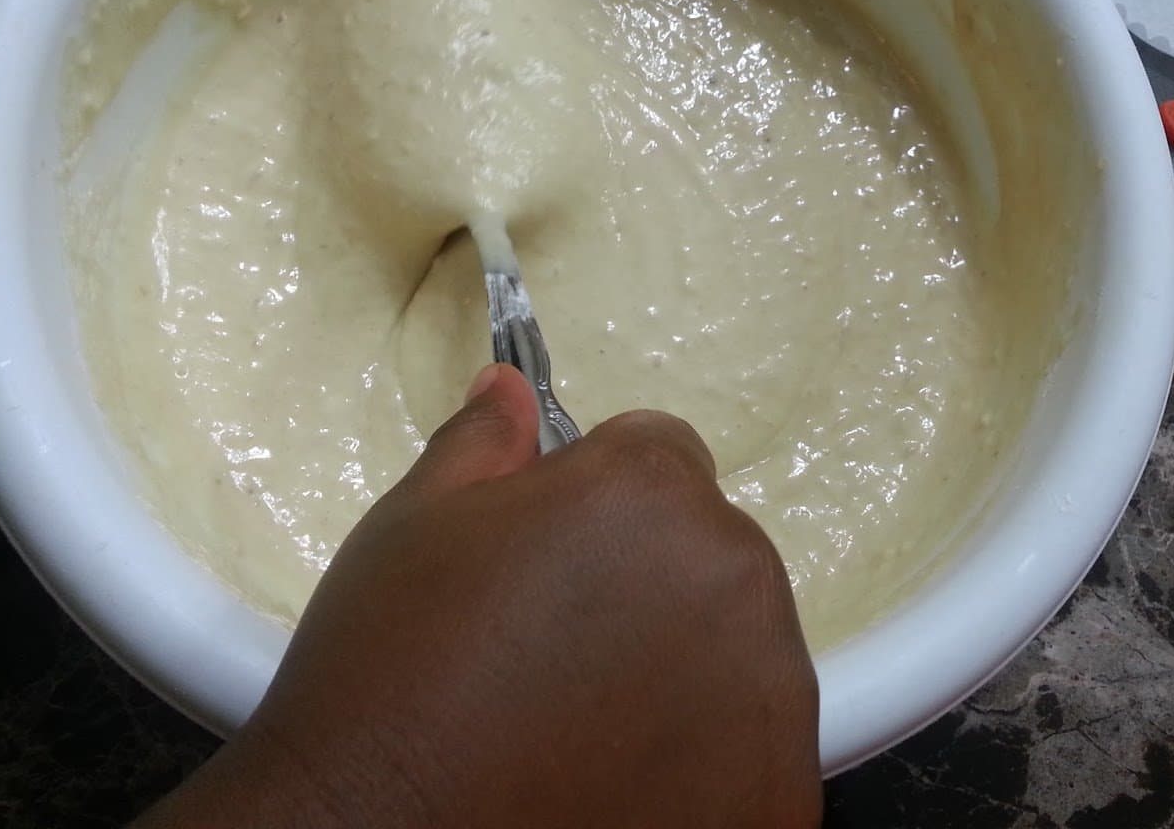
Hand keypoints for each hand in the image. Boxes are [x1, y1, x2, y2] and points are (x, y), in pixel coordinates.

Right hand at [137, 364, 821, 828]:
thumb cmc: (389, 678)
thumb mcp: (413, 532)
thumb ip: (483, 446)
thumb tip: (509, 388)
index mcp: (651, 491)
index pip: (660, 455)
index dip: (600, 503)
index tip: (551, 566)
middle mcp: (736, 573)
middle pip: (710, 549)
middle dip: (649, 579)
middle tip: (559, 650)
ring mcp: (772, 686)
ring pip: (741, 641)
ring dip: (686, 662)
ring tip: (587, 722)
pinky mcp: (784, 785)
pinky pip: (757, 739)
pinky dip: (710, 755)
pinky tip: (624, 780)